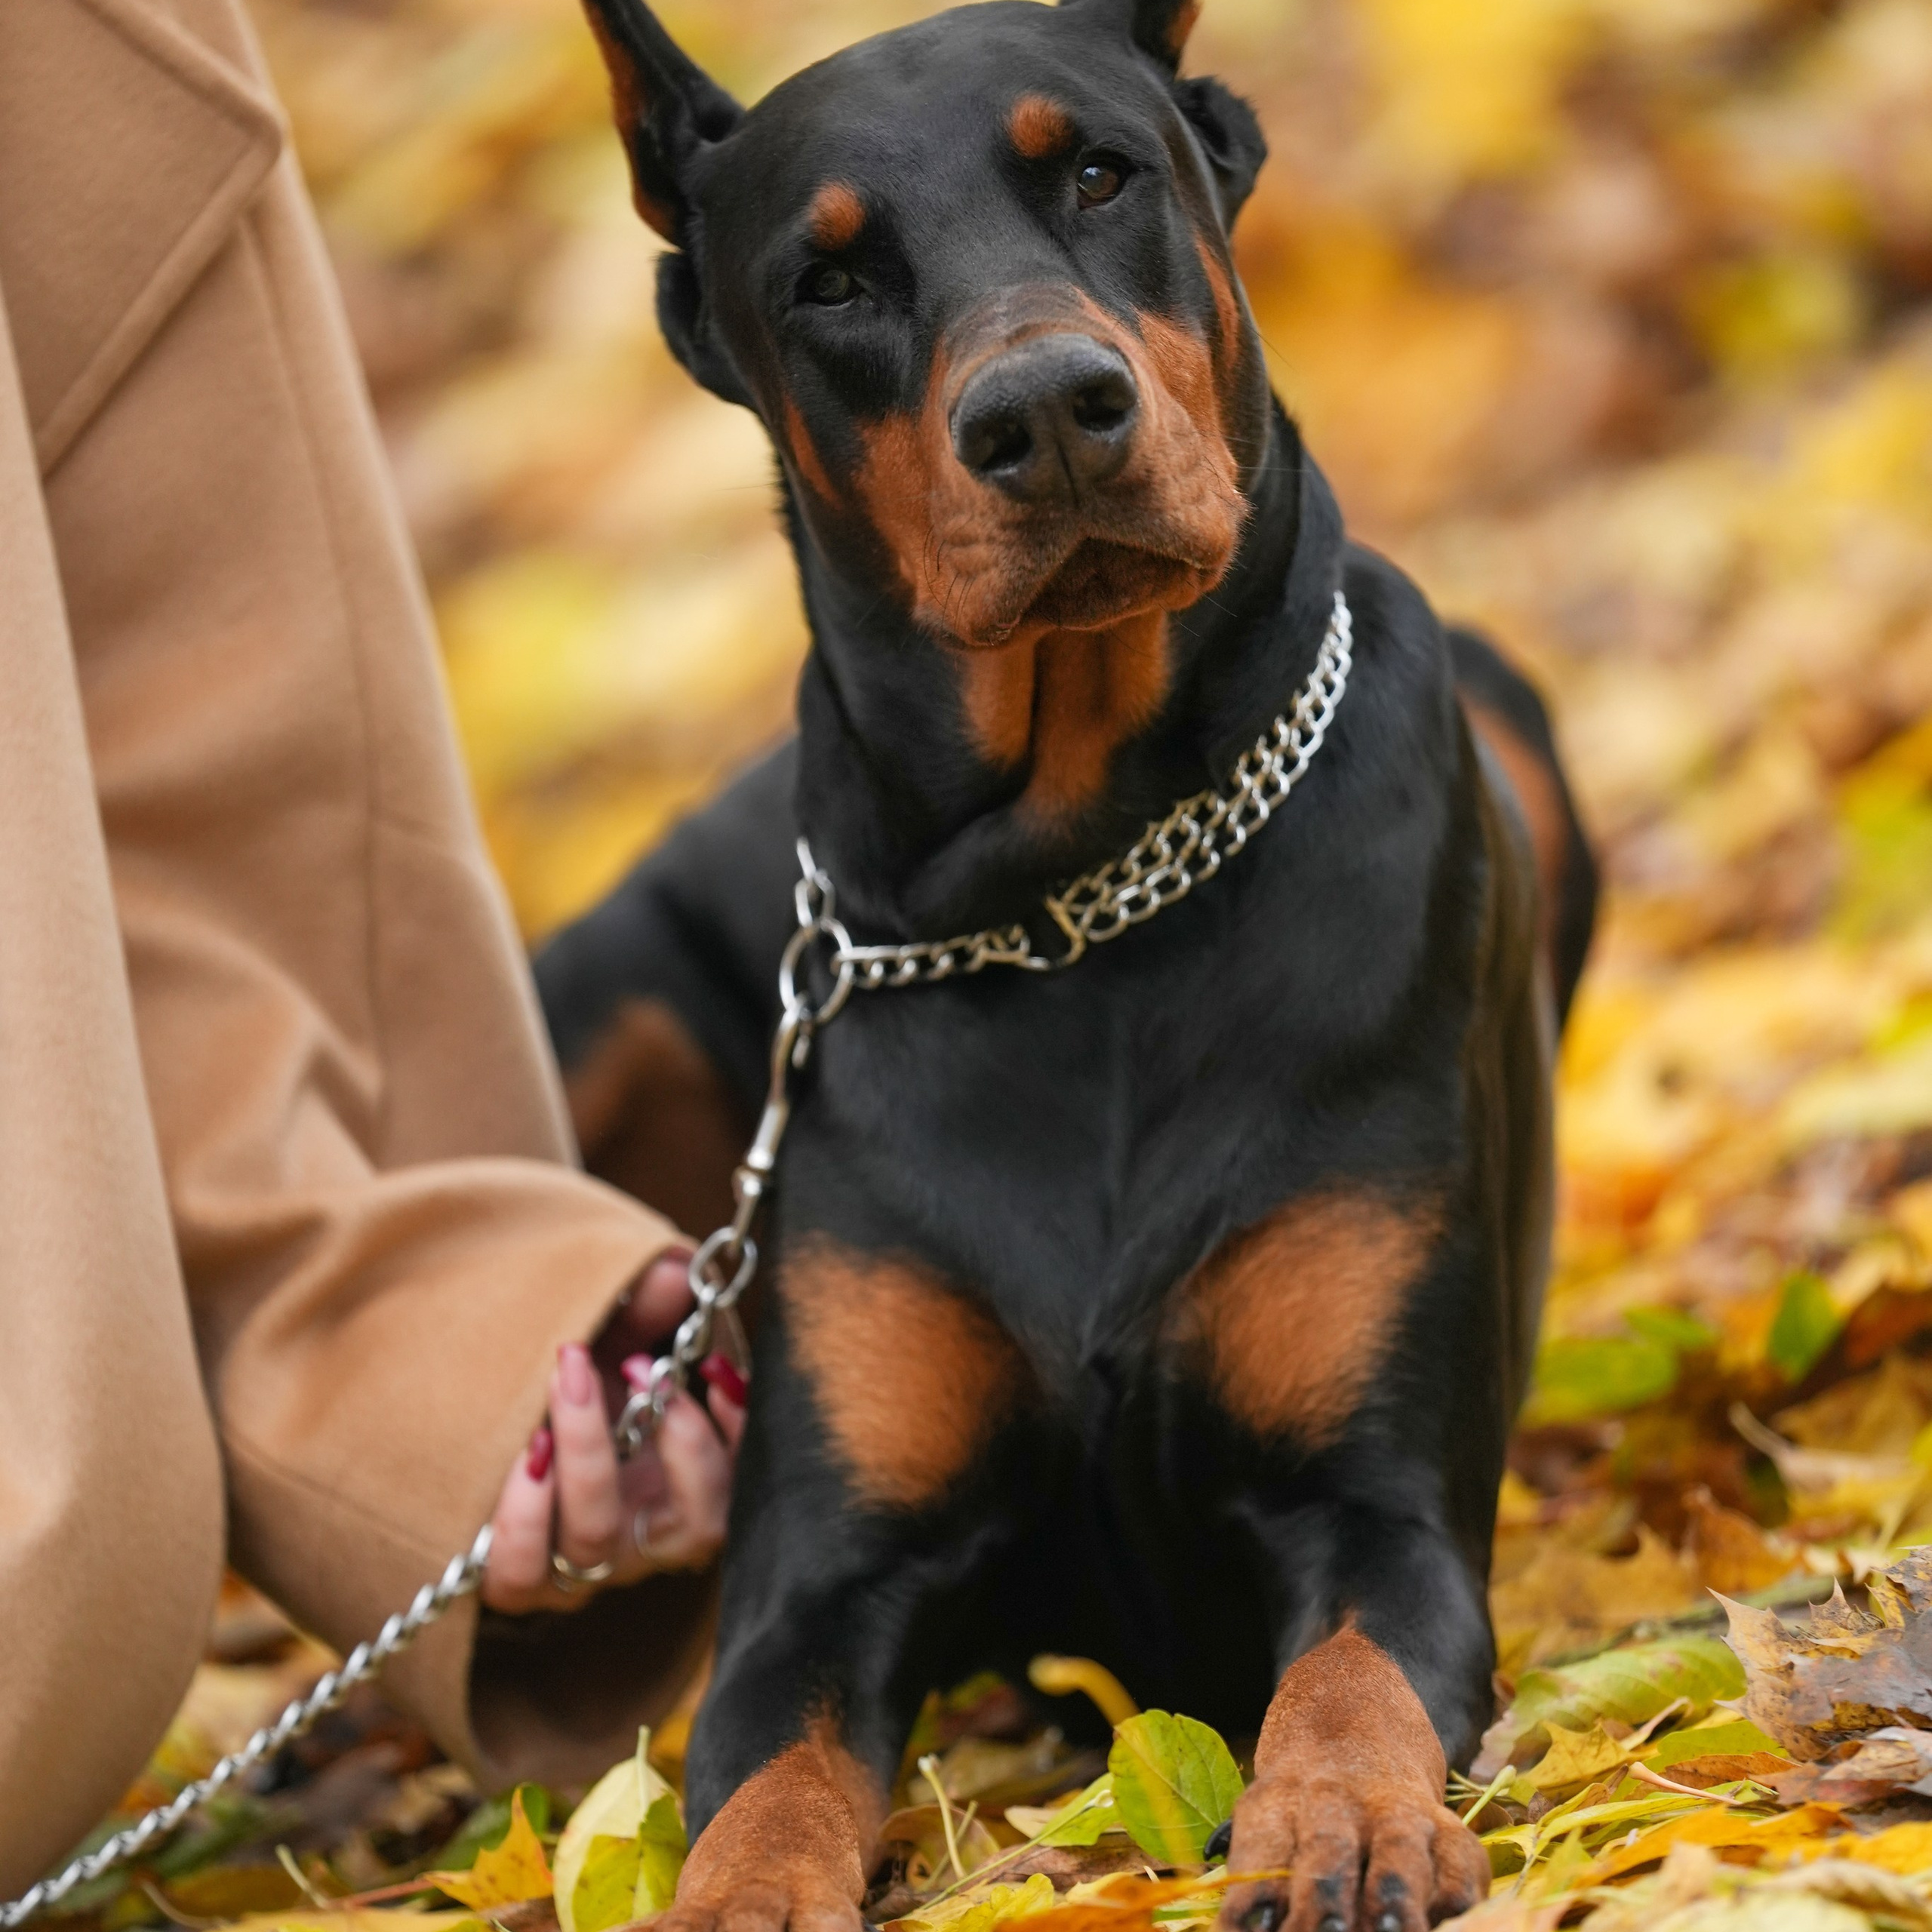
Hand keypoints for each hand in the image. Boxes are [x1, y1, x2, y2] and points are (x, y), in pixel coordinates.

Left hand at [480, 1252, 747, 1612]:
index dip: (736, 1438)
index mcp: (681, 1489)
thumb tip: (676, 1275)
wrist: (481, 1417)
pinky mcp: (517, 1580)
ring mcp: (582, 1566)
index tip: (710, 1370)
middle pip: (695, 1524)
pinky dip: (525, 1513)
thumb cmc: (566, 1382)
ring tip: (566, 1383)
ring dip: (589, 1457)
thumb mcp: (611, 1337)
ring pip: (599, 1540)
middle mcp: (643, 1536)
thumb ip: (646, 1307)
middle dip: (676, 1438)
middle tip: (637, 1361)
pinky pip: (524, 1574)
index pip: (741, 1487)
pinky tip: (528, 1449)